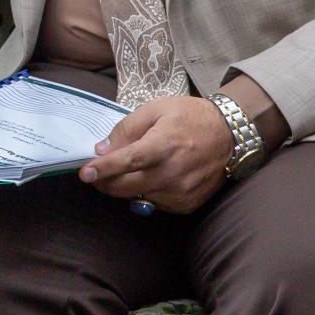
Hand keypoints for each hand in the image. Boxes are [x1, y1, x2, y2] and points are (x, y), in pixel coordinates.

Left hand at [78, 95, 232, 213]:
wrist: (229, 135)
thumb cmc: (189, 117)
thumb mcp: (155, 109)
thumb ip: (126, 129)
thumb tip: (102, 149)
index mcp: (163, 145)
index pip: (127, 161)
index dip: (104, 168)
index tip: (84, 173)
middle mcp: (172, 173)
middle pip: (127, 186)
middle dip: (105, 182)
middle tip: (95, 174)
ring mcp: (181, 192)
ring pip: (138, 197)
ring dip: (124, 187)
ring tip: (124, 172)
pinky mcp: (187, 204)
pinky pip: (155, 204)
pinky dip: (145, 193)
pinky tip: (149, 178)